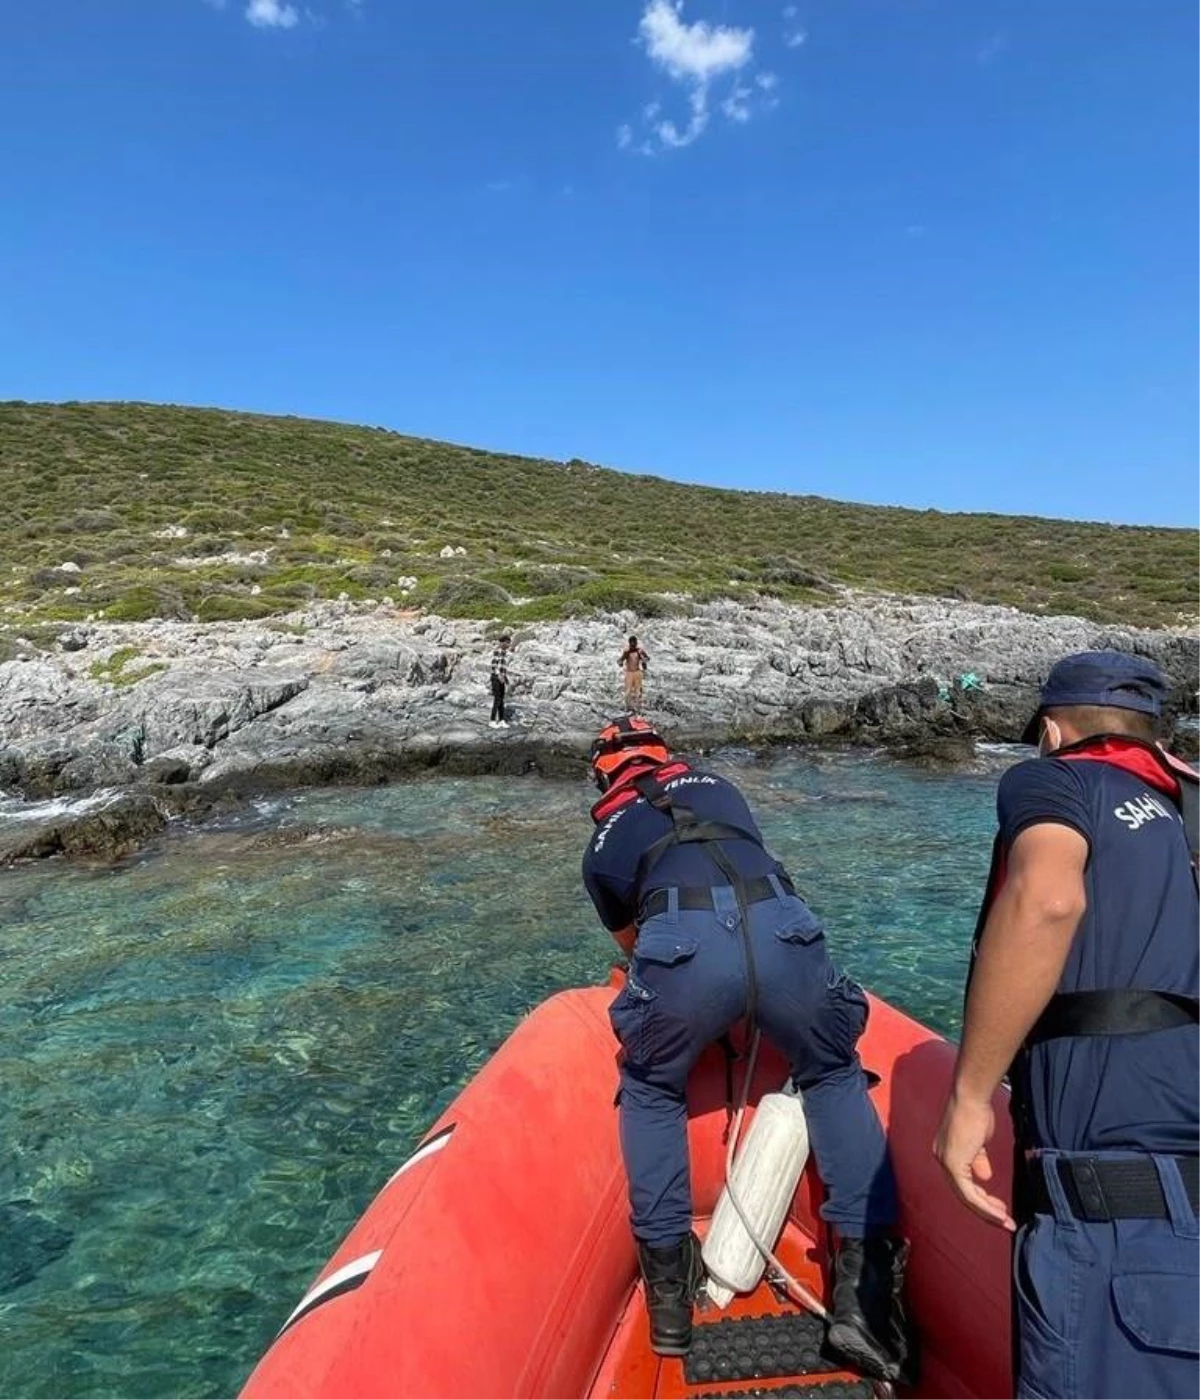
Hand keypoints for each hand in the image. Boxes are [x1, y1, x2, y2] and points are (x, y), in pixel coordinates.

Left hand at [933, 1092, 1014, 1231]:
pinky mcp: (953, 1165)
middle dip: (985, 1210)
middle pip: (963, 1194)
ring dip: (987, 1212)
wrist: (972, 1098)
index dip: (981, 1197)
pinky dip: (985, 1206)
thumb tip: (984, 1177)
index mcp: (946, 1153)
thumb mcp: (979, 1140)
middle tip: (1004, 1220)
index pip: (962, 1182)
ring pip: (966, 1198)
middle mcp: (942, 1159)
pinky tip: (999, 1213)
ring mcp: (946, 1163)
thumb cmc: (977, 1112)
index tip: (998, 1206)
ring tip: (1005, 1222)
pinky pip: (969, 1194)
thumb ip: (979, 1159)